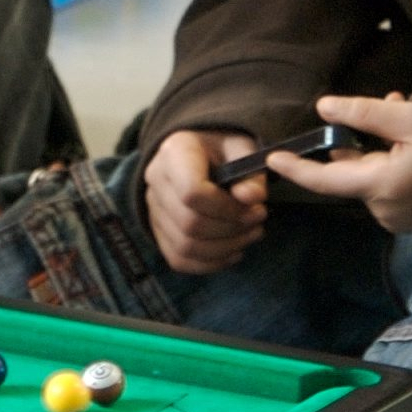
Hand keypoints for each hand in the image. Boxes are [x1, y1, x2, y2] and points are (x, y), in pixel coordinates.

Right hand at [144, 126, 266, 273]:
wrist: (200, 151)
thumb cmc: (224, 148)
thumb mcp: (243, 148)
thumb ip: (250, 173)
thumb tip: (254, 199)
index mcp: (174, 152)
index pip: (191, 192)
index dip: (226, 208)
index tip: (256, 206)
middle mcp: (155, 180)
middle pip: (188, 223)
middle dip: (231, 230)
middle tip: (259, 221)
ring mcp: (153, 208)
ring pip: (184, 246)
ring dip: (225, 249)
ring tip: (251, 235)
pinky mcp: (158, 230)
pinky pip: (178, 259)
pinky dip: (210, 263)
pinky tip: (233, 252)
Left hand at [265, 93, 411, 232]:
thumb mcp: (410, 118)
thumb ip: (362, 113)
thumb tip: (324, 108)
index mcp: (380, 187)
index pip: (324, 180)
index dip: (296, 169)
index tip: (272, 159)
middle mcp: (385, 211)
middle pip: (353, 172)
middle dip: (363, 138)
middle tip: (392, 101)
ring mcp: (401, 220)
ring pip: (373, 178)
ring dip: (381, 149)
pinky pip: (391, 189)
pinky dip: (395, 166)